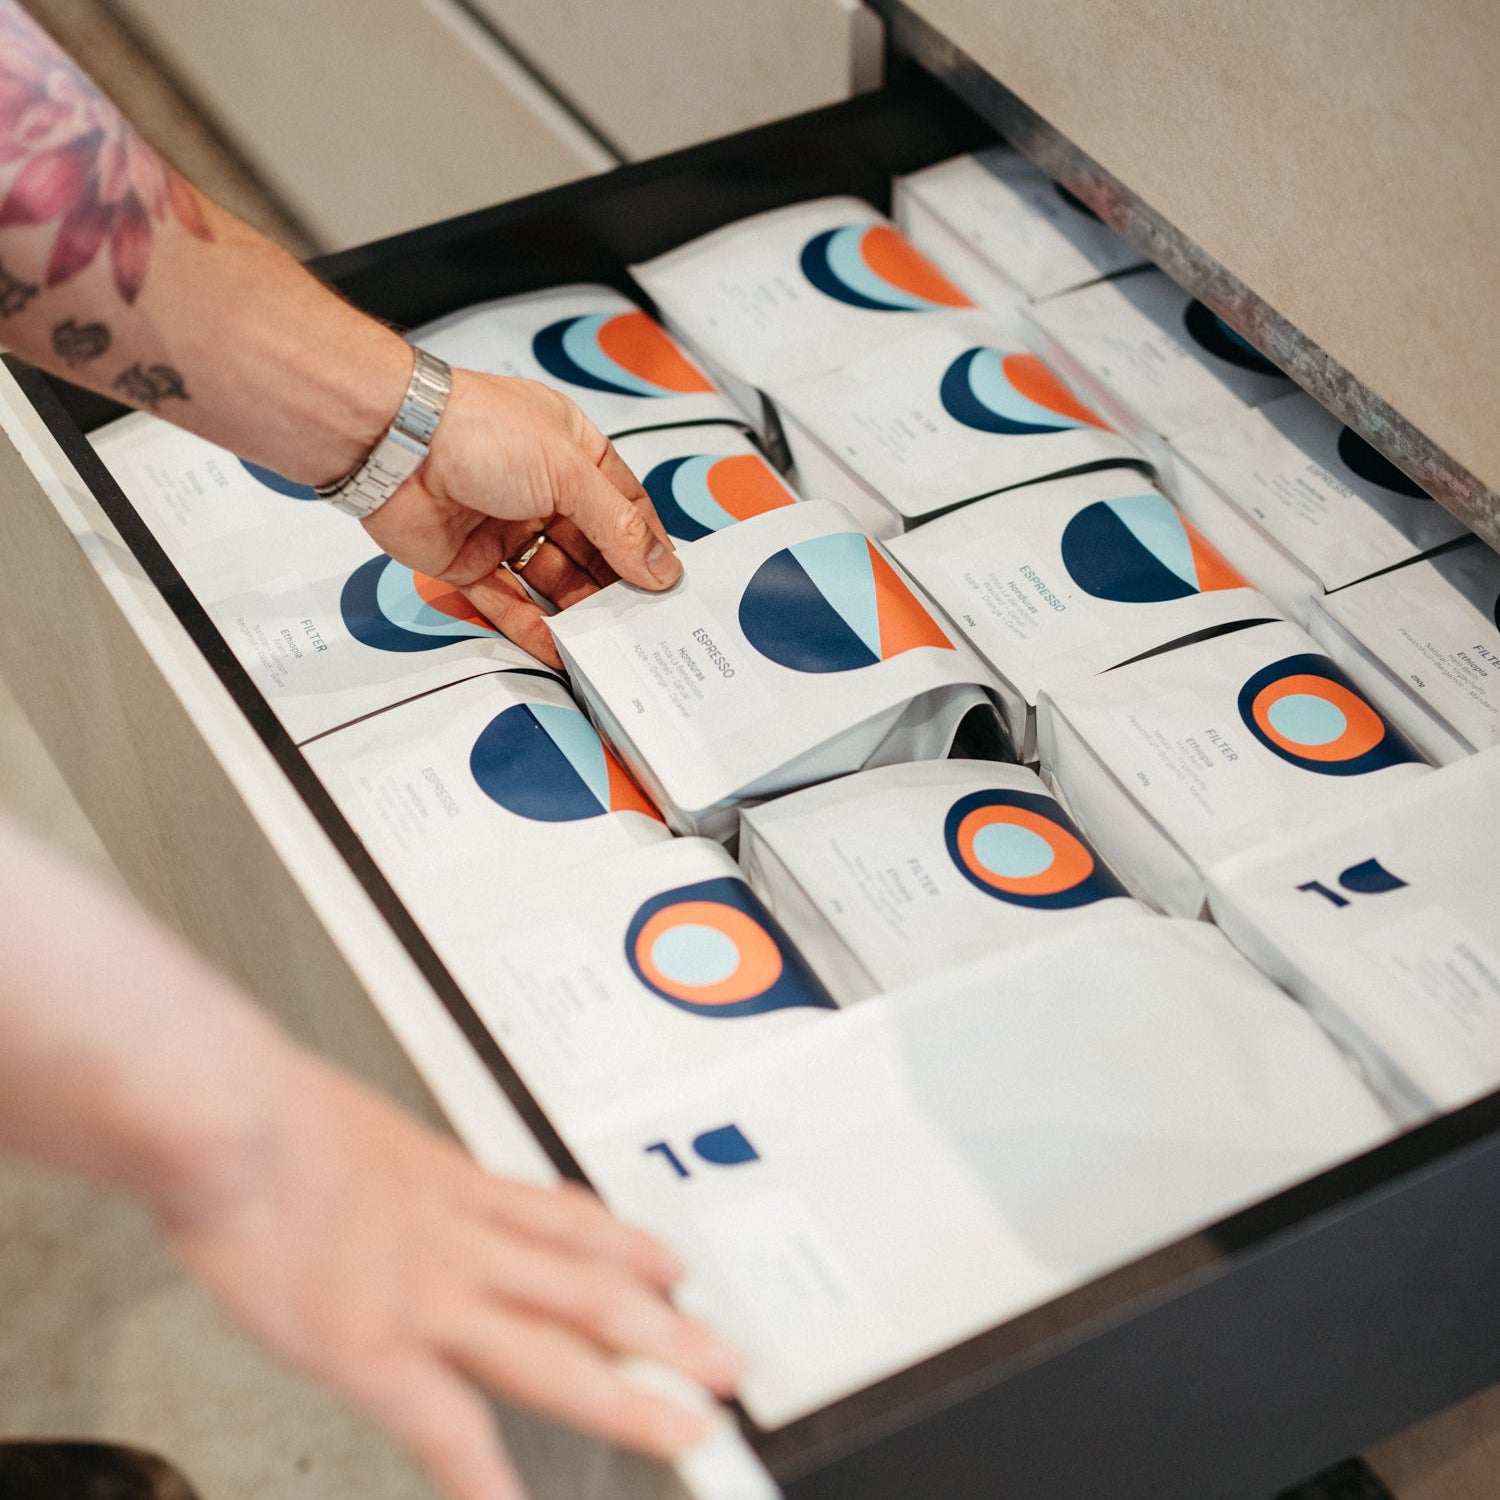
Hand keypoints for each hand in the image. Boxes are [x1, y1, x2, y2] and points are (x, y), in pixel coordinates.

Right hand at [158, 1049, 740, 1499]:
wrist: (228, 1116)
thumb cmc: (276, 1113)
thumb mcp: (371, 1127)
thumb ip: (405, 1168)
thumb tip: (409, 1175)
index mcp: (458, 1187)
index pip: (572, 1223)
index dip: (634, 1251)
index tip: (674, 1270)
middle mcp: (464, 1240)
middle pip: (591, 1289)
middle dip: (668, 1331)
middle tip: (728, 1362)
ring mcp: (427, 1296)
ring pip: (552, 1347)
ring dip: (626, 1393)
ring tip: (683, 1429)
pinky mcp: (371, 1346)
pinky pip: (443, 1420)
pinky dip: (481, 1473)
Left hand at [363, 371, 681, 669]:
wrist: (395, 444)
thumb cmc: (477, 430)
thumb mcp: (569, 471)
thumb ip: (616, 525)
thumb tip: (658, 566)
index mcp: (571, 451)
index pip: (623, 504)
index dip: (645, 544)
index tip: (666, 582)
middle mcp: (540, 488)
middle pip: (591, 547)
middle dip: (615, 584)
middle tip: (641, 620)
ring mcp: (504, 526)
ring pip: (552, 579)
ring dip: (578, 610)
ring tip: (607, 641)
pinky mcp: (468, 561)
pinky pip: (507, 602)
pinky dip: (532, 628)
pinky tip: (560, 650)